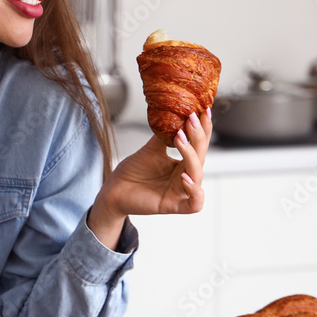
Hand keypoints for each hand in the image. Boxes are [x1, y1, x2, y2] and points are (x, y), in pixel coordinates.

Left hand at [88, 110, 211, 247]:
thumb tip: (175, 112)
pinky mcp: (174, 206)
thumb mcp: (150, 149)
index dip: (203, 128)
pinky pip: (195, 203)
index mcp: (182, 163)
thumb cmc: (132, 172)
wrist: (113, 190)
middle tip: (191, 118)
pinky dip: (194, 190)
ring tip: (180, 139)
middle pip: (201, 156)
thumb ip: (164, 135)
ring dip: (192, 155)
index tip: (203, 110)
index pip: (198, 145)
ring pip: (198, 175)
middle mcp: (185, 177)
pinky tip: (184, 176)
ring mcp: (181, 192)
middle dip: (198, 136)